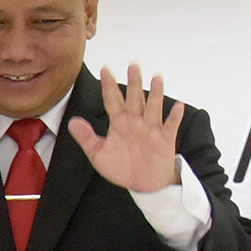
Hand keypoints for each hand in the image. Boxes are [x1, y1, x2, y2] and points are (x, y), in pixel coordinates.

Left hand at [68, 65, 184, 193]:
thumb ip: (87, 138)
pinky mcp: (164, 140)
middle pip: (134, 99)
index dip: (108, 86)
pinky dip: (174, 117)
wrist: (142, 185)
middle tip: (133, 65)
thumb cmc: (121, 167)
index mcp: (119, 123)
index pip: (113, 100)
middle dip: (133, 83)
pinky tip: (178, 105)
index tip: (105, 69)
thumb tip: (72, 122)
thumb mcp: (98, 154)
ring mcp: (151, 129)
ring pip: (153, 108)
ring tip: (157, 77)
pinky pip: (170, 126)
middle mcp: (135, 122)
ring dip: (156, 94)